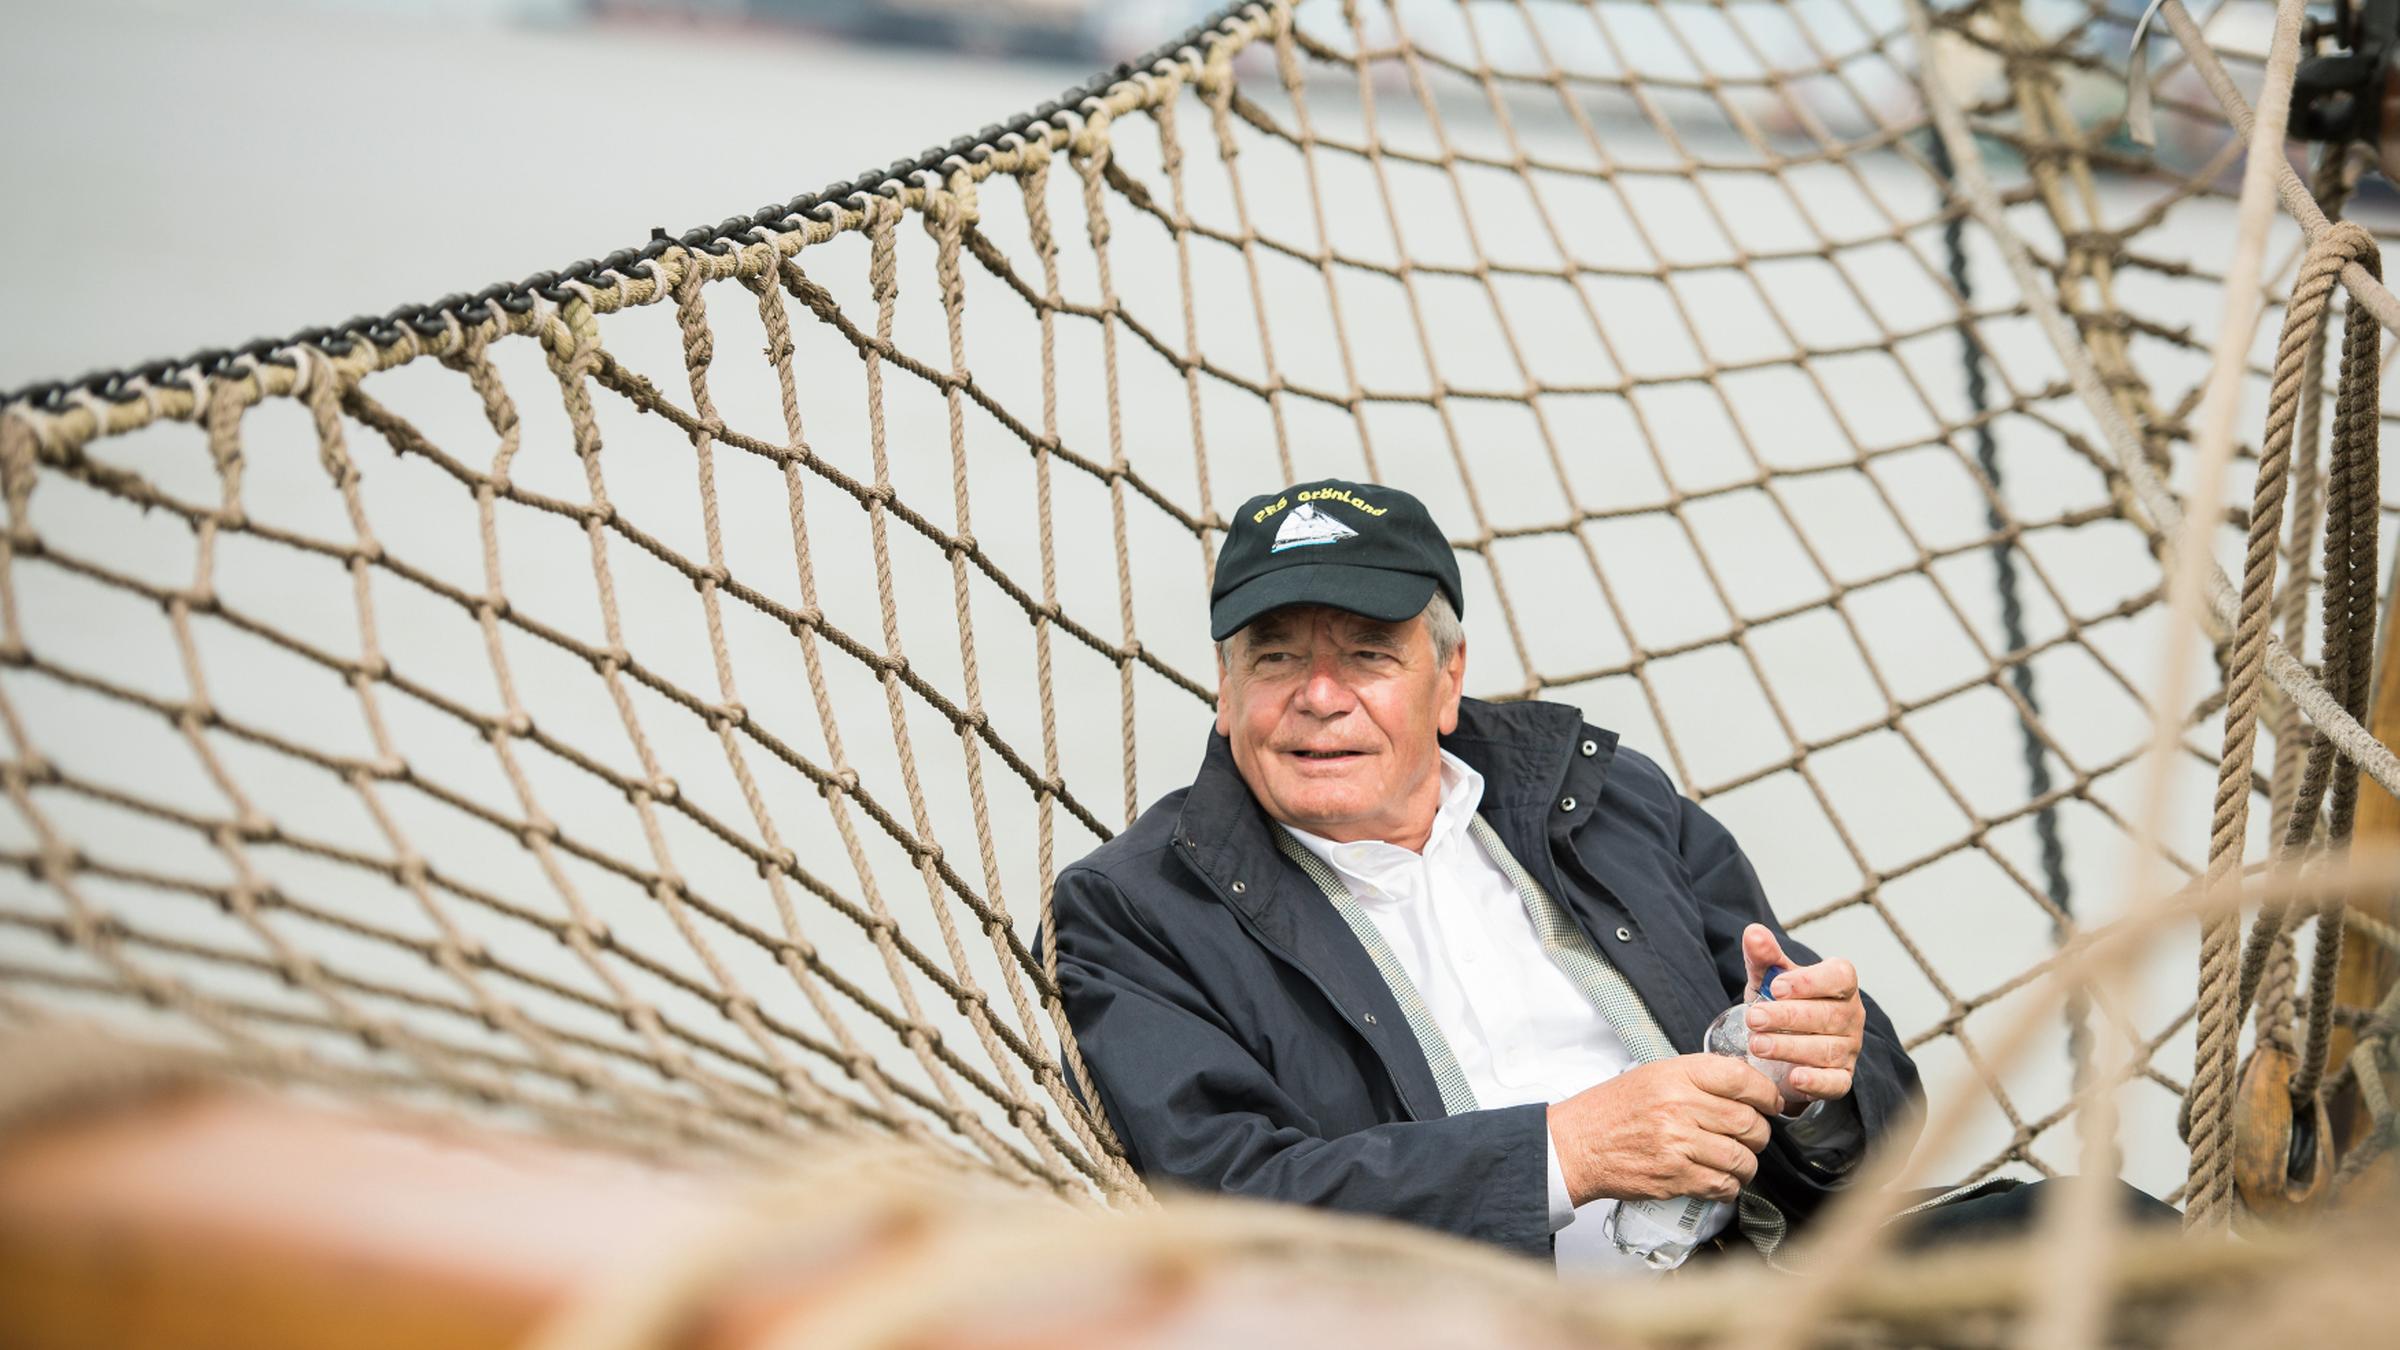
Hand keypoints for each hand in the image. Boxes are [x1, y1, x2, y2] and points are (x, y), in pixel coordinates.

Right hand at [1547, 1054, 1779, 1205]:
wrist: (1576, 1145)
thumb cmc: (1613, 1109)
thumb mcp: (1653, 1075)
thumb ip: (1697, 1078)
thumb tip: (1745, 1087)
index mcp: (1675, 1075)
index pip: (1740, 1079)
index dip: (1766, 1093)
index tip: (1771, 1103)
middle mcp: (1679, 1107)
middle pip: (1748, 1122)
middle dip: (1760, 1133)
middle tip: (1754, 1136)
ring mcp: (1677, 1144)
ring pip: (1741, 1158)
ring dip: (1747, 1164)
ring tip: (1738, 1161)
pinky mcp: (1674, 1177)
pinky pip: (1722, 1185)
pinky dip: (1729, 1186)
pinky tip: (1720, 1179)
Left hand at [1741, 923, 1864, 1108]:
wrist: (1781, 1047)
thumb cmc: (1781, 1004)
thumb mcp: (1769, 979)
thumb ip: (1764, 956)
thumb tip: (1753, 932)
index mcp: (1839, 985)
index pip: (1840, 976)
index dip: (1810, 981)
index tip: (1775, 987)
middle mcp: (1851, 1016)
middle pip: (1828, 1015)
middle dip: (1788, 1017)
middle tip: (1754, 1018)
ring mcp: (1849, 1049)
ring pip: (1827, 1049)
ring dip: (1790, 1047)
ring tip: (1757, 1045)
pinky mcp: (1841, 1078)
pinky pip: (1836, 1082)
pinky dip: (1817, 1082)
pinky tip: (1795, 1078)